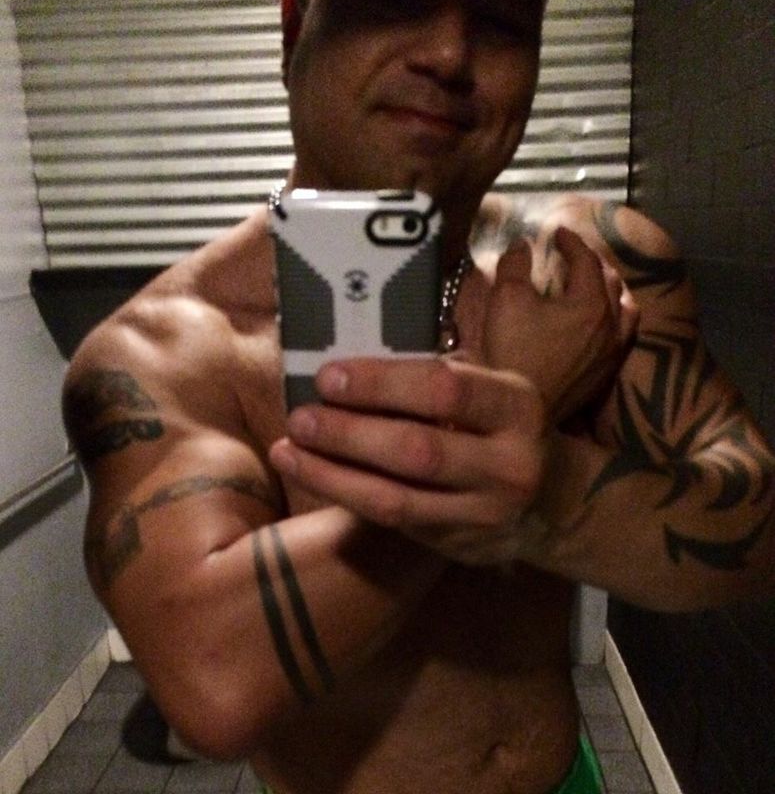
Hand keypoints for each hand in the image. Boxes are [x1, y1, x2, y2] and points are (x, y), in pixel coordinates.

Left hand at [268, 358, 549, 564]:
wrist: (549, 502)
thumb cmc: (501, 426)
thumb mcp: (488, 389)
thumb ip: (436, 377)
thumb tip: (351, 369)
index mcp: (517, 408)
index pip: (445, 390)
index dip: (381, 383)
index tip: (328, 376)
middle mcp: (509, 464)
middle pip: (417, 450)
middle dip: (348, 433)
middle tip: (300, 417)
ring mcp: (484, 513)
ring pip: (396, 499)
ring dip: (332, 475)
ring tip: (287, 451)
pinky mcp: (457, 545)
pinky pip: (392, 521)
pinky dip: (346, 496)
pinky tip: (313, 474)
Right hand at [485, 227, 638, 423]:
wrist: (521, 409)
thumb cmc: (512, 352)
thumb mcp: (505, 299)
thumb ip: (515, 264)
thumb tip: (523, 244)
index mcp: (591, 301)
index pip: (586, 260)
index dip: (571, 242)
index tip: (557, 232)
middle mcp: (611, 324)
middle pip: (612, 282)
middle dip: (593, 262)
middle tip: (575, 255)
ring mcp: (612, 352)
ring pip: (626, 310)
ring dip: (612, 291)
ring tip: (598, 286)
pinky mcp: (606, 374)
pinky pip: (622, 337)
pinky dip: (614, 319)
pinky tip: (600, 324)